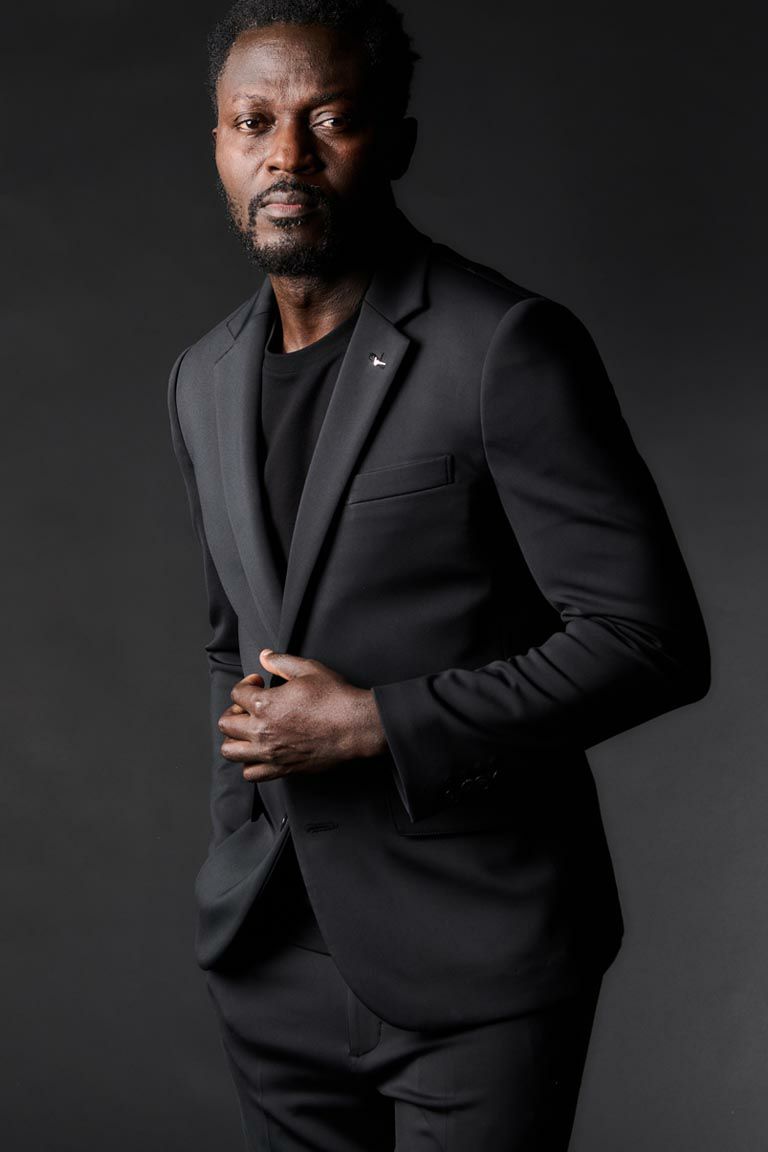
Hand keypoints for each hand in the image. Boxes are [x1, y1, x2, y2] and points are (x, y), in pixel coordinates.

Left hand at [217, 649, 387, 781]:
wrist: (356, 727)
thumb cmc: (335, 698)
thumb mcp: (308, 669)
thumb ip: (281, 662)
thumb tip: (265, 656)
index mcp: (265, 704)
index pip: (237, 693)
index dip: (247, 683)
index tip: (259, 682)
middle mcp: (262, 731)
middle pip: (226, 723)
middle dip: (235, 710)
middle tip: (249, 707)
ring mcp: (270, 753)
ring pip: (231, 751)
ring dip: (235, 739)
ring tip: (249, 730)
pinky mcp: (282, 768)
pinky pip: (251, 773)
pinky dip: (250, 763)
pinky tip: (261, 751)